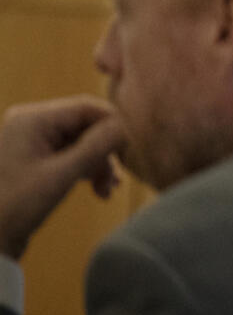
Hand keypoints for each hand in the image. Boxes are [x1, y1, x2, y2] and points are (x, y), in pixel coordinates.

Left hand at [0, 97, 126, 259]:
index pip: (87, 107)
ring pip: (82, 143)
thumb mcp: (62, 175)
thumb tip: (127, 125)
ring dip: (99, 165)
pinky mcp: (36, 159)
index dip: (114, 125)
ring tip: (107, 190)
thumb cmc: (17, 206)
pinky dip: (87, 170)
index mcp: (32, 119)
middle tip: (118, 179)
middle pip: (86, 126)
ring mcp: (33, 141)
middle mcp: (31, 123)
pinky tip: (98, 190)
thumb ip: (97, 146)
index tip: (134, 149)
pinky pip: (72, 155)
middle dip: (105, 152)